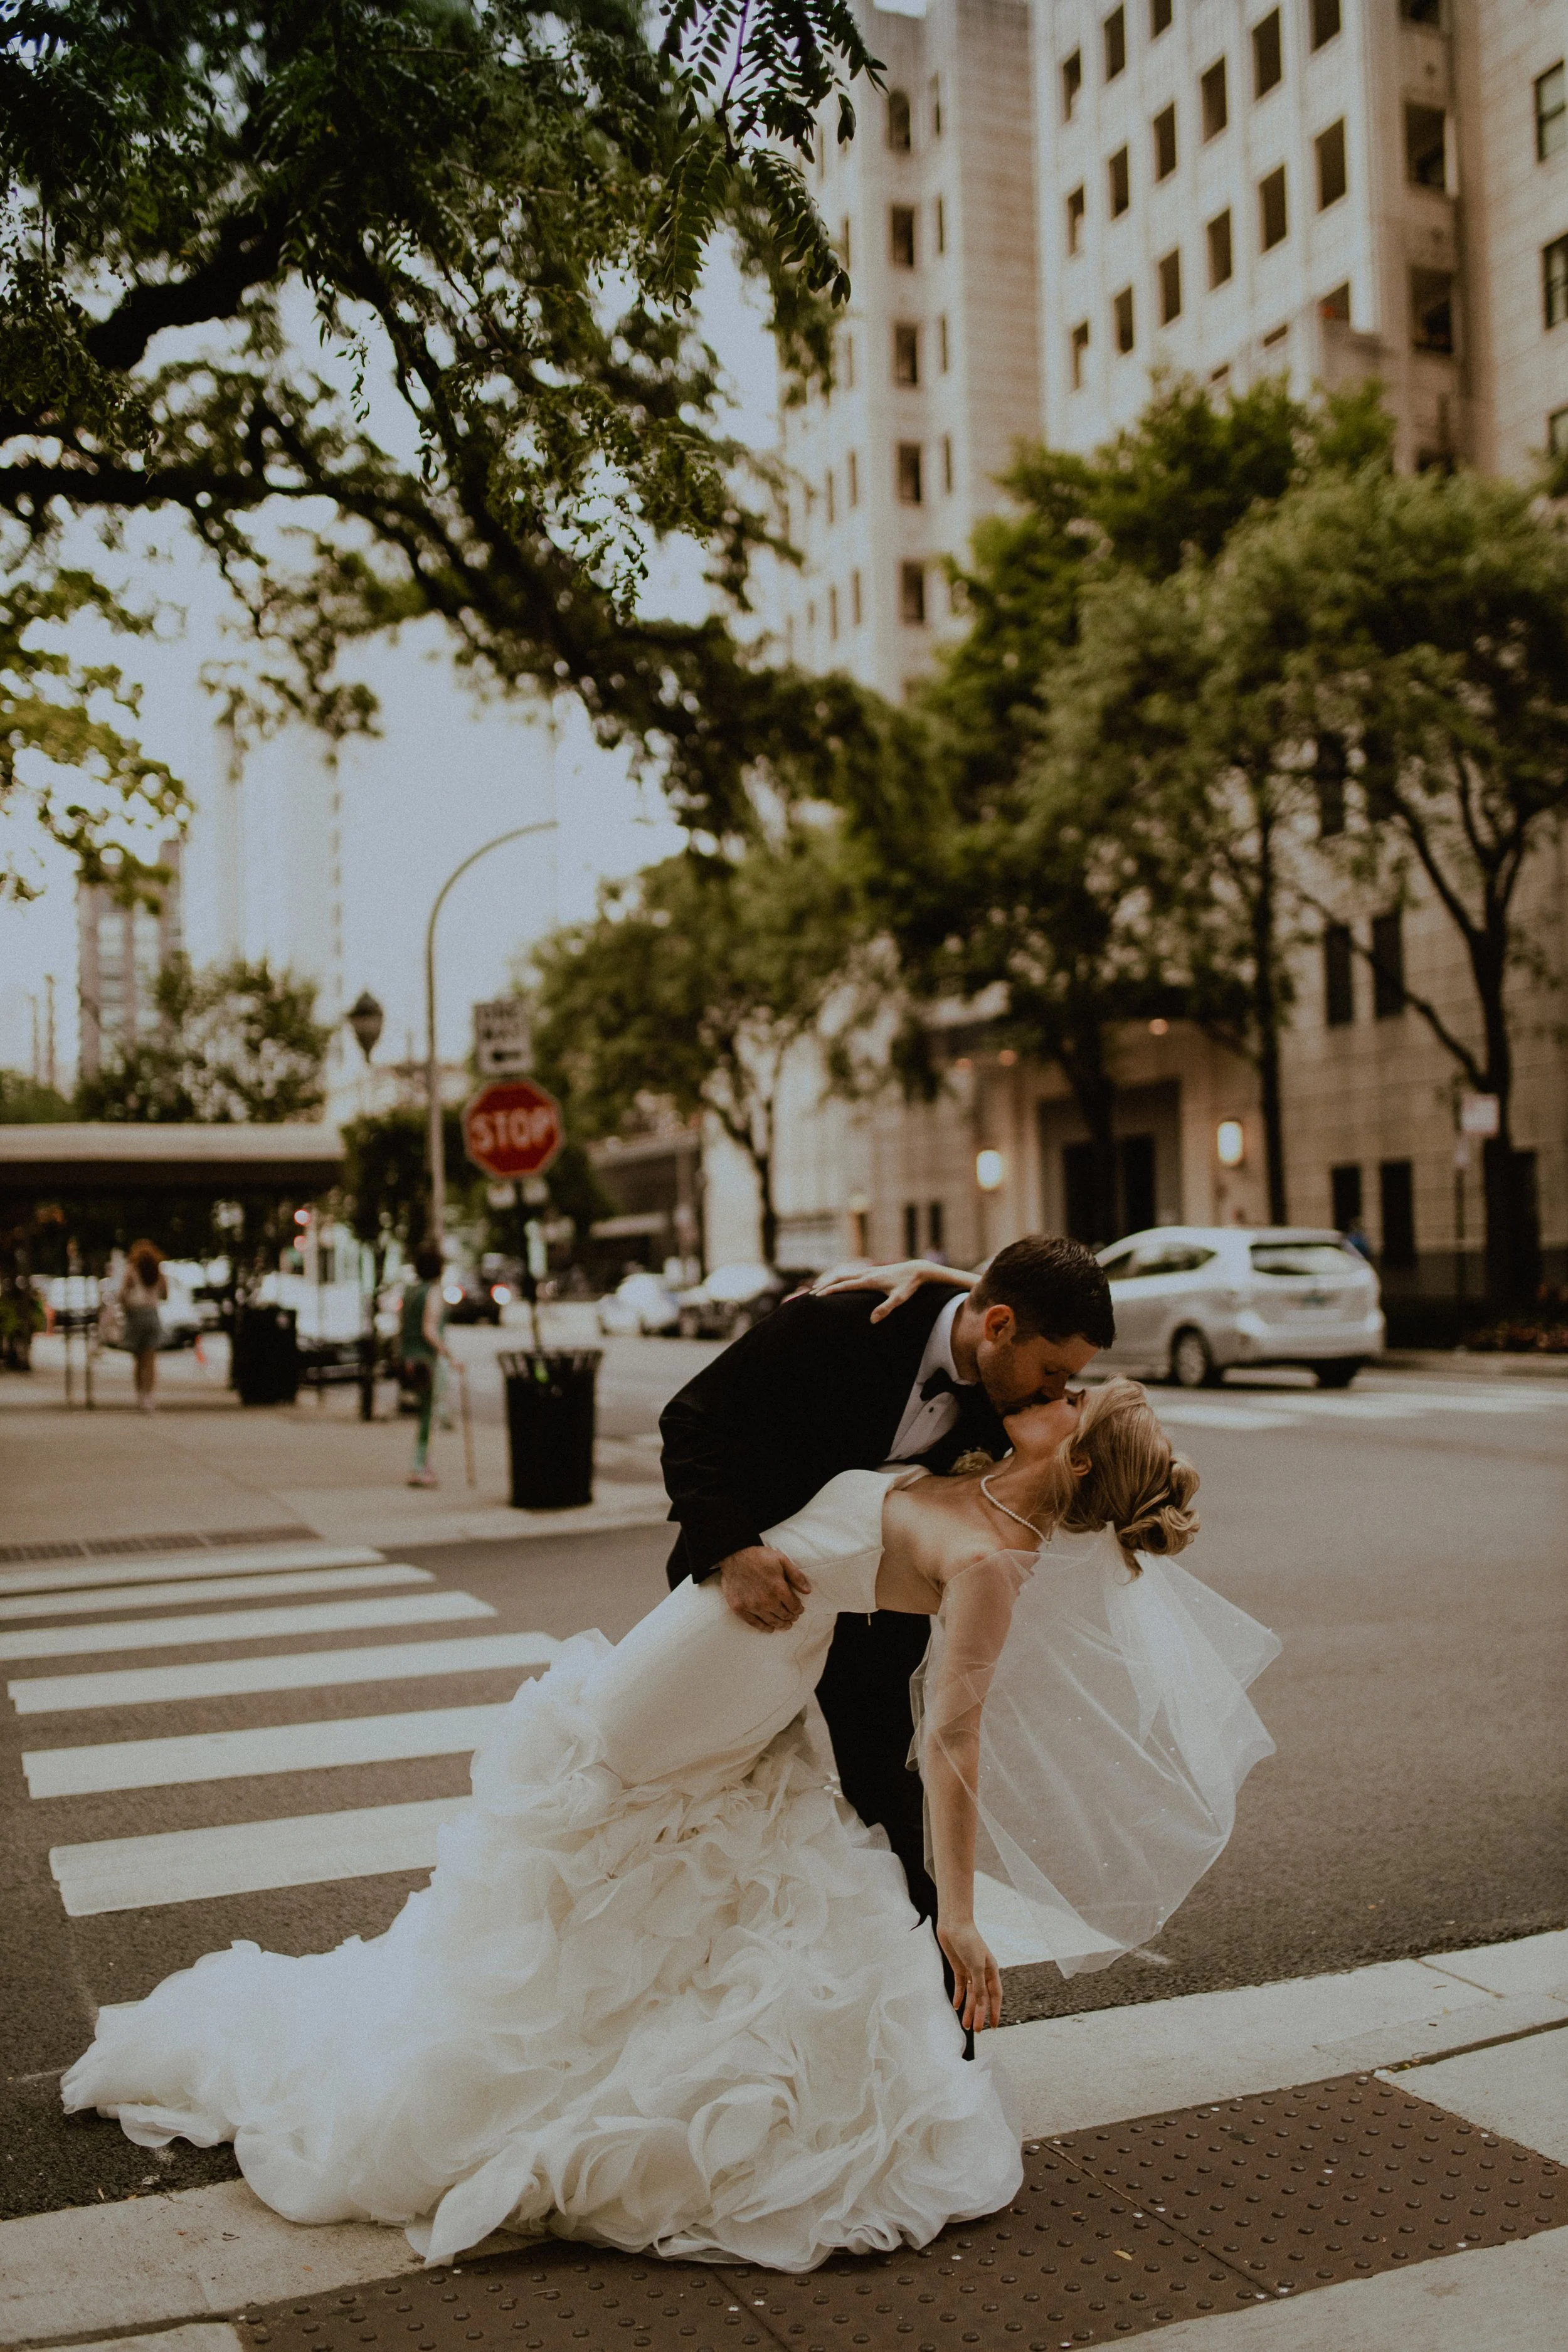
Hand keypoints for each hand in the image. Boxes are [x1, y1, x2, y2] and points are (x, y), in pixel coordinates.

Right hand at [718, 1545, 811, 1630]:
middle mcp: (766, 1600)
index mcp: (778, 1589)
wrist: (734, 1555)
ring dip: (780, 1624)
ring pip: (771, 1621)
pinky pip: (754, 1623)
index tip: (799, 1610)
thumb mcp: (781, 1560)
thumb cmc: (759, 1556)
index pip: (793, 1606)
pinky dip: (763, 1627)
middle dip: (791, 1617)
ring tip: (785, 1625)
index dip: (798, 1609)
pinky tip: (769, 1628)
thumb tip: (808, 1591)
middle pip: (783, 1615)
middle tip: (793, 1618)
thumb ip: (796, 1576)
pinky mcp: (740, 1608)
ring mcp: (752, 1606)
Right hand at [809, 1258, 975, 1323]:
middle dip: (825, 1285)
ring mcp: (869, 1272)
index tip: (817, 1296)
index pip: (844, 1286)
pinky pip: (853, 1275)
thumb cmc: (909, 1286)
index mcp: (869, 1281)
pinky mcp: (873, 1272)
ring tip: (821, 1290)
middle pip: (840, 1278)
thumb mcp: (899, 1299)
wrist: (918, 1269)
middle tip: (811, 1294)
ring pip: (845, 1275)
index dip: (829, 1291)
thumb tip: (872, 1321)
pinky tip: (840, 1285)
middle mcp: (866, 1274)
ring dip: (832, 1281)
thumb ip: (886, 1309)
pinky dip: (842, 1280)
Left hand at [936, 1918, 1002, 2033]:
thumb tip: (983, 2004)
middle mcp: (983, 1972)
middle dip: (980, 2015)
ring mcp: (970, 1970)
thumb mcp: (976, 1965)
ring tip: (966, 2025)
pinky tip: (957, 2007)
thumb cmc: (969, 1941)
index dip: (994, 2011)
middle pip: (982, 1998)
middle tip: (977, 2031)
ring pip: (972, 1995)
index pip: (995, 1996)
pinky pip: (961, 1987)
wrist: (954, 1924)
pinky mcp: (959, 1968)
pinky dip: (959, 1997)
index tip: (993, 2027)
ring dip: (969, 2009)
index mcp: (991, 1971)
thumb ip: (979, 1986)